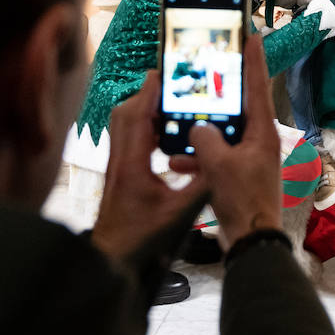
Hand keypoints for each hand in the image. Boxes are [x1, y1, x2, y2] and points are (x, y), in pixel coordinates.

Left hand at [89, 71, 209, 265]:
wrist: (114, 262)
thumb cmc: (143, 241)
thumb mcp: (181, 214)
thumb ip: (201, 185)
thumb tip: (220, 160)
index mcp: (133, 165)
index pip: (137, 117)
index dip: (150, 92)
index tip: (163, 72)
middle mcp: (120, 161)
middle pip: (125, 114)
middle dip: (146, 96)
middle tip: (170, 86)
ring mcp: (116, 168)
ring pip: (123, 126)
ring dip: (143, 111)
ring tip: (169, 105)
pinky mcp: (118, 175)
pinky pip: (127, 139)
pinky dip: (142, 128)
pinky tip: (163, 136)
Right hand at [172, 34, 281, 249]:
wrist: (251, 242)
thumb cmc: (243, 201)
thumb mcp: (218, 165)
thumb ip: (204, 139)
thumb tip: (197, 127)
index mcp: (261, 132)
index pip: (257, 85)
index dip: (252, 58)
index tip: (249, 33)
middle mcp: (258, 140)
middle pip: (236, 105)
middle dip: (216, 92)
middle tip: (204, 70)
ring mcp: (247, 157)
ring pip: (221, 131)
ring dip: (199, 129)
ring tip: (178, 121)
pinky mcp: (236, 174)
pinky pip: (214, 155)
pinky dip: (196, 156)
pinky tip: (175, 160)